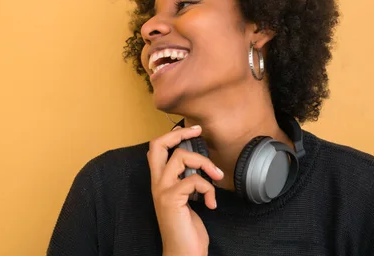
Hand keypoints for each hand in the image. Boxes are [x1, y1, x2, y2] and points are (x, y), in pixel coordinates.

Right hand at [147, 125, 224, 255]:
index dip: (173, 135)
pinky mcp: (172, 198)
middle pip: (158, 145)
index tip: (193, 131)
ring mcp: (162, 190)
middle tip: (198, 132)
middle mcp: (156, 183)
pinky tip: (211, 203)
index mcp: (159, 181)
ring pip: (181, 157)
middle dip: (179, 134)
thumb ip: (187, 181)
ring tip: (217, 177)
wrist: (183, 253)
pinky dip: (208, 188)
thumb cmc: (187, 228)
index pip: (156, 149)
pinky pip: (194, 180)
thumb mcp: (186, 199)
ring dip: (205, 164)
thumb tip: (201, 164)